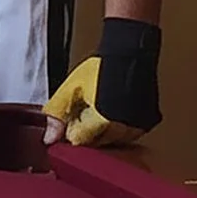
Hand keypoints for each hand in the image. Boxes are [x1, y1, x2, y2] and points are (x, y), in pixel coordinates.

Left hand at [43, 18, 162, 147]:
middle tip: (86, 110)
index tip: (72, 119)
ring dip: (105, 132)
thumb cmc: (100, 67)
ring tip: (101, 109)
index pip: (79, 142)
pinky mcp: (146, 123)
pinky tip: (115, 112)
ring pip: (113, 142)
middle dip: (88, 132)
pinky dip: (121, 128)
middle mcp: (122, 128)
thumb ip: (56, 114)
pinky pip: (129, 135)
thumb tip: (50, 138)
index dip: (71, 130)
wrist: (129, 53)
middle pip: (96, 144)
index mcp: (101, 121)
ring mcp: (136, 127)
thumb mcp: (70, 88)